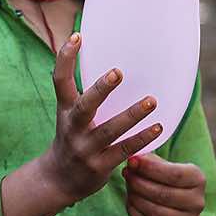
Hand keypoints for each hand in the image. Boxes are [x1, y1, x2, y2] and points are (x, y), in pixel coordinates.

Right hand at [40, 32, 162, 204]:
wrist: (58, 179)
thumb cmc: (72, 138)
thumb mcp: (69, 114)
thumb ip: (85, 93)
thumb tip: (111, 64)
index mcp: (64, 110)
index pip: (59, 80)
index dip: (65, 58)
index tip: (78, 36)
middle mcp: (72, 128)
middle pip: (84, 106)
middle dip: (100, 89)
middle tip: (118, 72)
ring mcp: (84, 149)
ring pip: (109, 130)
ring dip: (131, 115)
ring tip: (151, 100)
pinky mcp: (99, 166)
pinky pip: (122, 151)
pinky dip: (140, 139)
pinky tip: (157, 127)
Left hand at [123, 153, 205, 215]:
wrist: (177, 211)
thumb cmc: (167, 182)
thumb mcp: (163, 167)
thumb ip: (149, 161)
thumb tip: (133, 160)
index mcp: (198, 179)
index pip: (175, 174)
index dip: (151, 168)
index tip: (132, 161)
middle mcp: (197, 201)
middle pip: (164, 194)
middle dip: (140, 183)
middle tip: (127, 174)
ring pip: (156, 212)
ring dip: (136, 198)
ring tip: (128, 187)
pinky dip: (136, 213)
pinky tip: (130, 202)